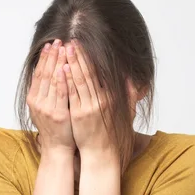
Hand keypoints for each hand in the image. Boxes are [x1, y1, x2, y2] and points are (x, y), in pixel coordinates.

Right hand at [26, 39, 75, 155]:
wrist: (58, 148)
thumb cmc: (56, 128)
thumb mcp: (46, 108)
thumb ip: (46, 92)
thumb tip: (50, 72)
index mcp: (34, 99)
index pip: (39, 73)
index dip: (44, 58)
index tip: (51, 44)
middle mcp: (38, 102)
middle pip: (44, 74)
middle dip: (51, 56)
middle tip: (58, 40)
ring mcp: (47, 108)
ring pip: (51, 81)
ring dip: (57, 63)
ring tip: (63, 48)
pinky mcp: (58, 115)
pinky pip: (60, 94)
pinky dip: (61, 80)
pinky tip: (64, 68)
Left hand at [62, 40, 118, 160]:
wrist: (102, 153)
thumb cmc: (110, 133)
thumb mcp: (125, 113)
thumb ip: (129, 95)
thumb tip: (130, 78)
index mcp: (110, 97)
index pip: (99, 72)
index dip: (89, 58)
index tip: (82, 45)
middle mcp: (101, 99)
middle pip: (89, 72)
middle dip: (79, 55)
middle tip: (72, 41)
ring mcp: (90, 106)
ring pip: (80, 80)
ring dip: (72, 63)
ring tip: (65, 49)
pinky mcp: (80, 114)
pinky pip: (73, 94)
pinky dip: (68, 80)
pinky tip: (63, 68)